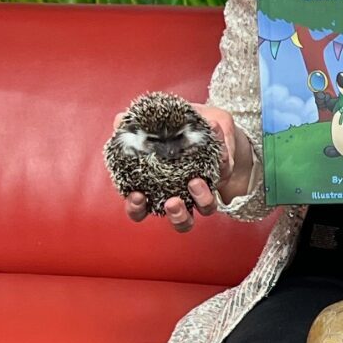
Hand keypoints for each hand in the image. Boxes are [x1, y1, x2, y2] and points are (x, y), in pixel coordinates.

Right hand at [113, 103, 251, 233]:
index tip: (138, 196)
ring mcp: (204, 187)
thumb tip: (118, 122)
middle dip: (177, 215)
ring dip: (202, 199)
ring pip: (205, 209)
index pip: (141, 209)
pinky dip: (220, 158)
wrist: (210, 123)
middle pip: (179, 220)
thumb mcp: (155, 125)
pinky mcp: (222, 173)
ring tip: (195, 182)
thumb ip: (137, 126)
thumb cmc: (176, 128)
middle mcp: (182, 193)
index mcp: (157, 187)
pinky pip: (224, 172)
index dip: (137, 208)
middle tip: (172, 201)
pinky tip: (214, 144)